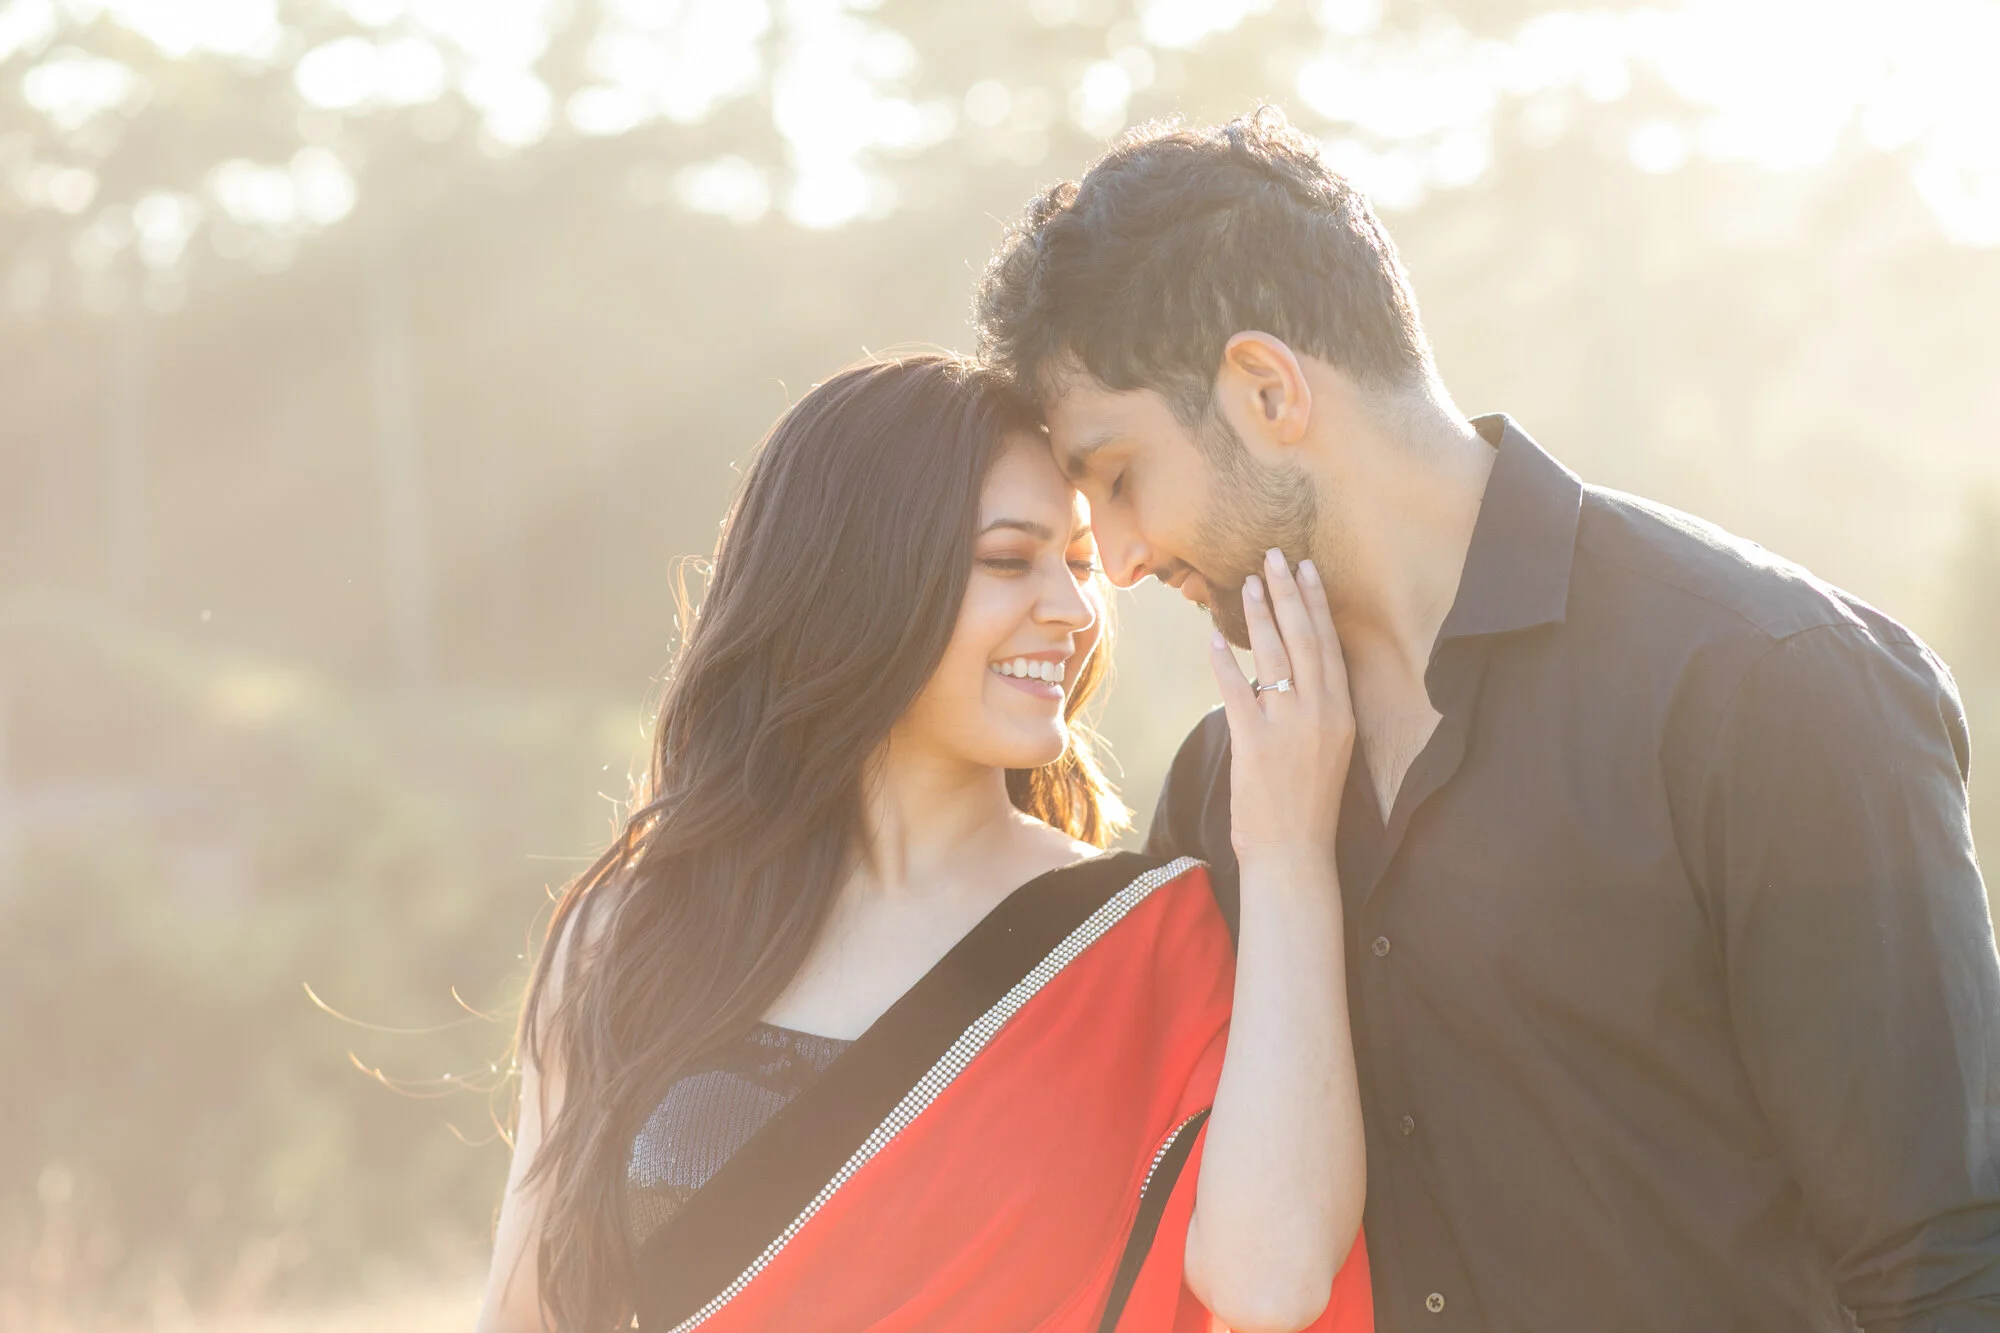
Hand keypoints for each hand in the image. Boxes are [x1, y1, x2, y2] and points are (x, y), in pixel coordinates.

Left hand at [1209, 548, 1355, 868]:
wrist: (1295, 855)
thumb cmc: (1307, 807)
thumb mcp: (1324, 751)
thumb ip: (1310, 711)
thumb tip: (1279, 676)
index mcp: (1341, 714)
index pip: (1329, 646)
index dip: (1316, 605)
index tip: (1307, 571)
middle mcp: (1320, 713)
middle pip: (1305, 639)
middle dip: (1288, 593)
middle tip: (1276, 556)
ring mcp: (1289, 727)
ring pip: (1274, 657)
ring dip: (1258, 615)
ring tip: (1247, 582)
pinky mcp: (1255, 744)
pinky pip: (1237, 692)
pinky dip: (1224, 663)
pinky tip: (1210, 638)